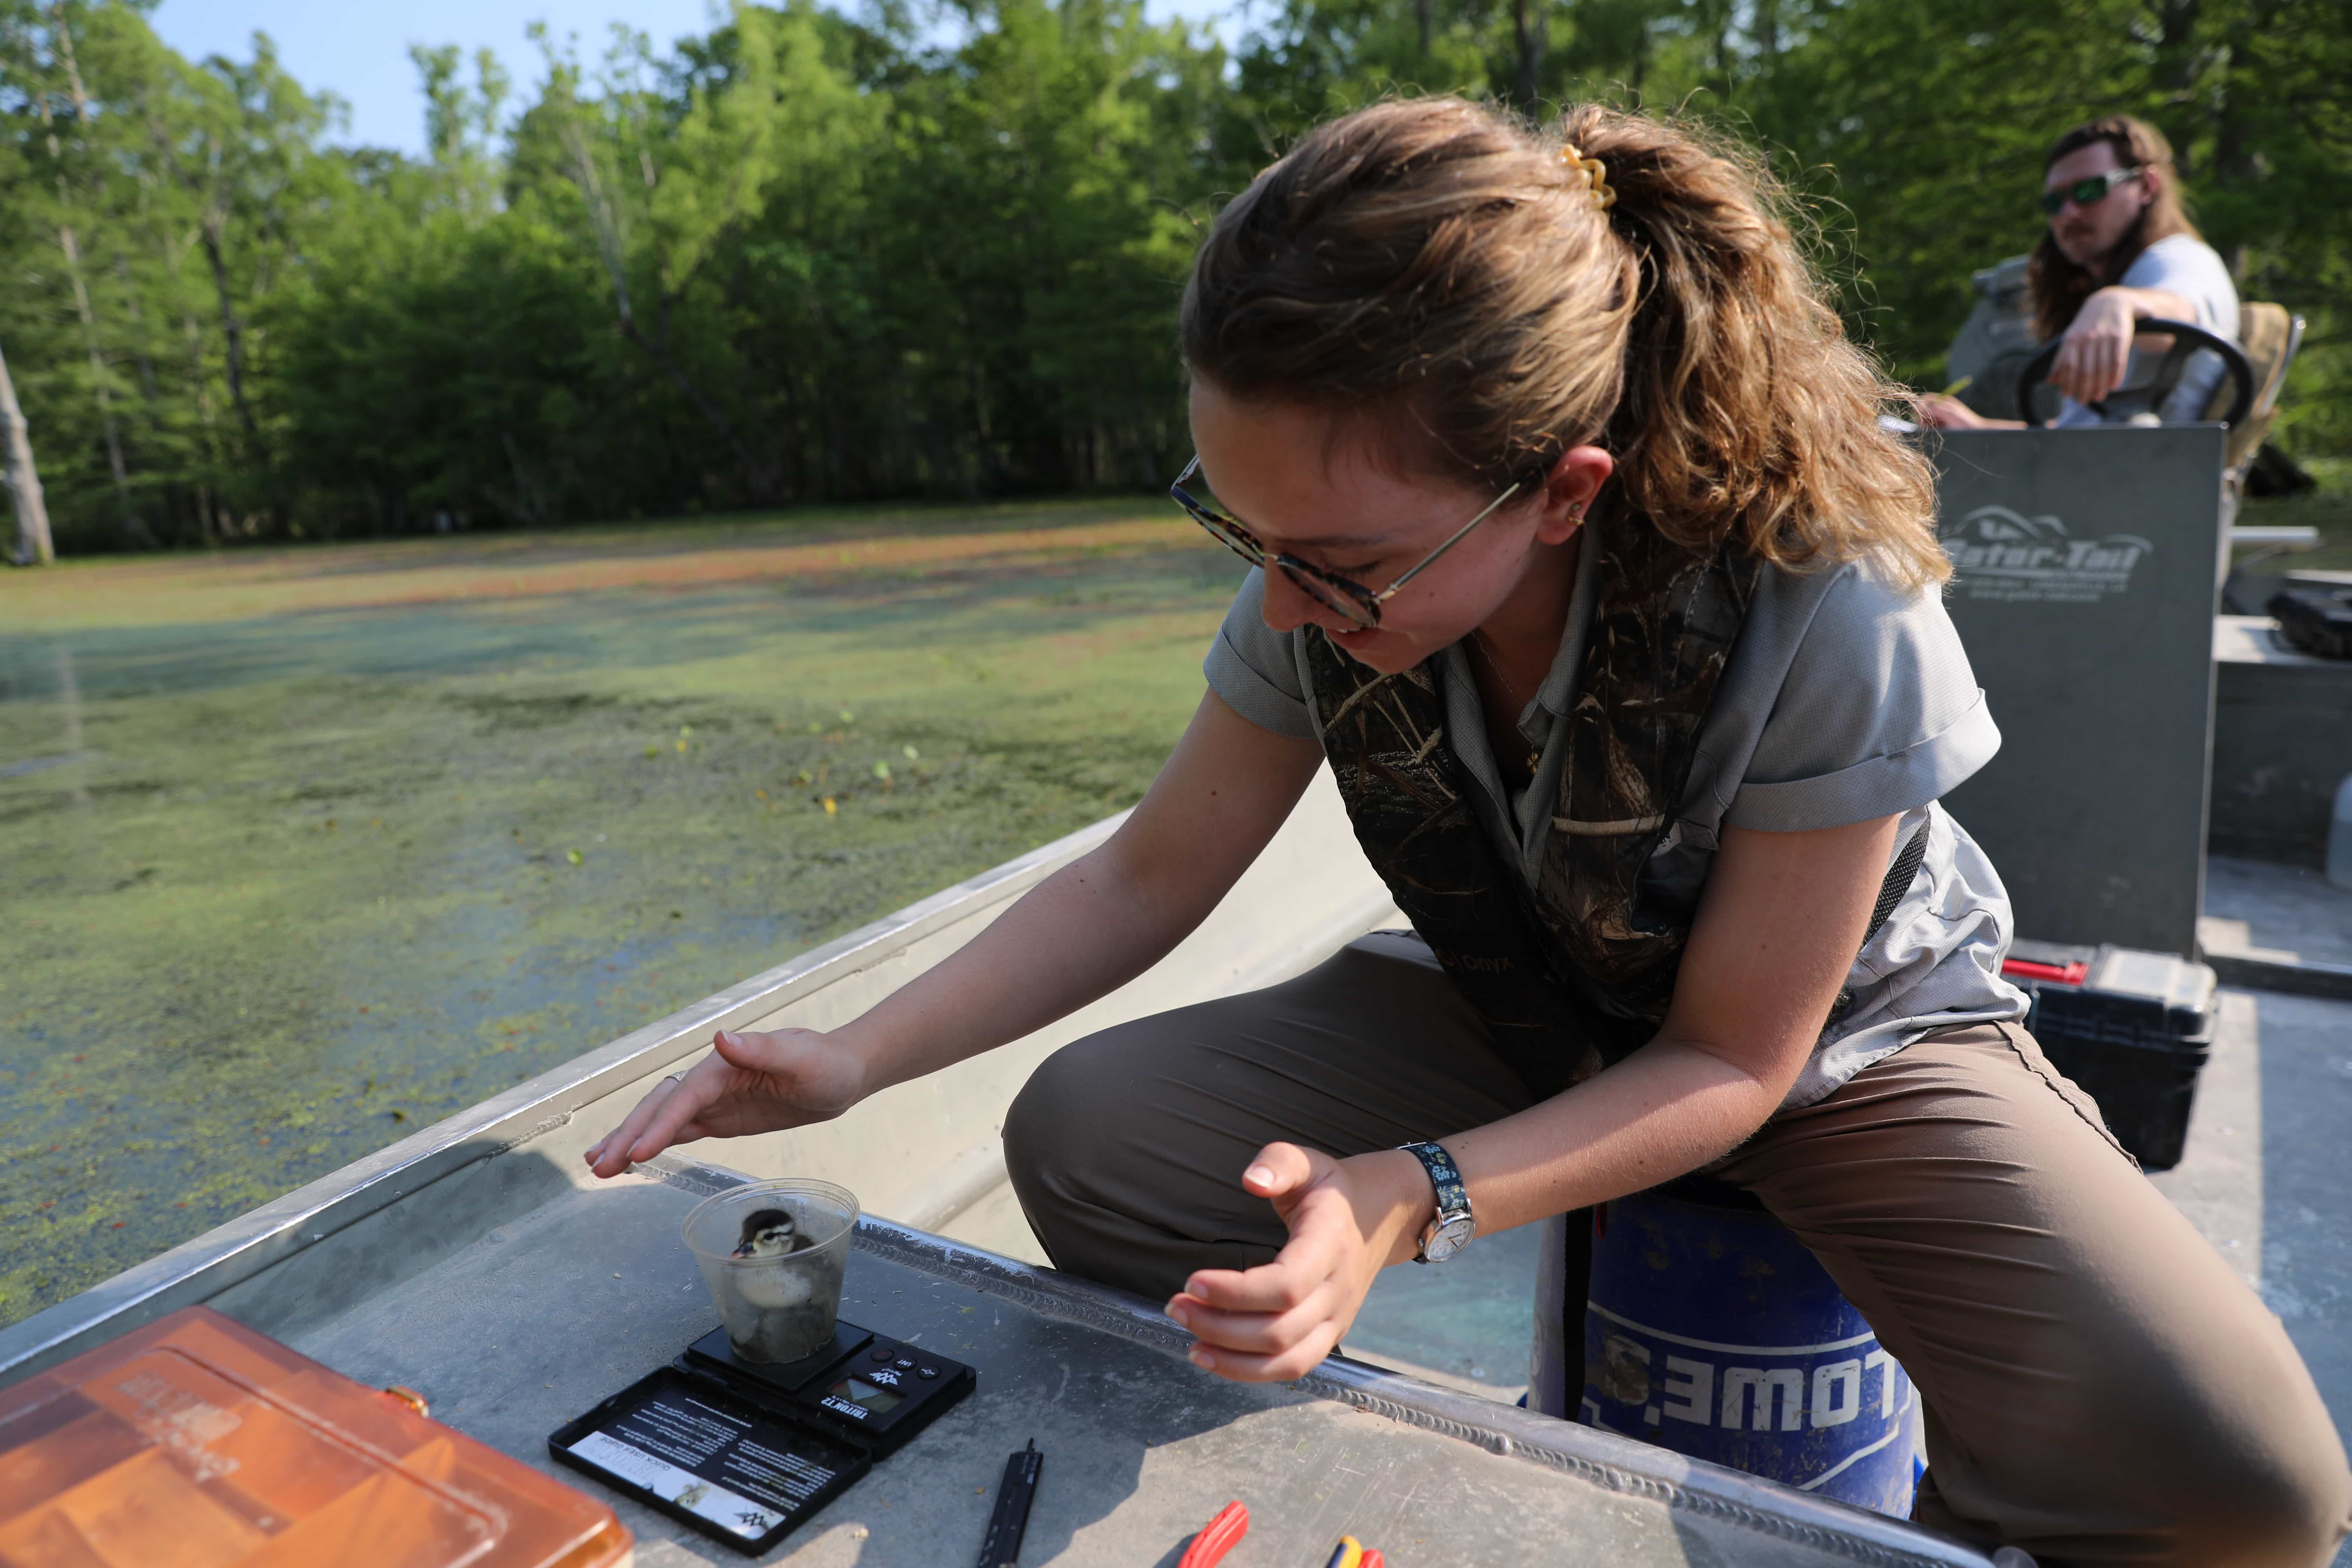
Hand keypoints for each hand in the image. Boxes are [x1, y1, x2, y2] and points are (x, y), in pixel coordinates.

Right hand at [583, 1028, 871, 1178]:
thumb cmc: (826, 1062)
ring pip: (663, 1119)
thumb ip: (761, 1049)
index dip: (660, 1123)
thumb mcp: (801, 1056)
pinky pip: (681, 1129)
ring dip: (631, 1139)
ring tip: (598, 1165)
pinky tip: (632, 1158)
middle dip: (630, 1135)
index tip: (637, 1151)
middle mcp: (712, 1079)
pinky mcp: (721, 1116)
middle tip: (598, 1167)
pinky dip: (655, 1142)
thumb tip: (721, 1038)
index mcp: (724, 1064)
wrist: (843, 1072)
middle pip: (661, 1107)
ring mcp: (714, 1099)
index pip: (684, 1097)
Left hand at [1163, 1142, 1428, 1382]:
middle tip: (1177, 1306)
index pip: (1286, 1285)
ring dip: (1233, 1359)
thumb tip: (1251, 1180)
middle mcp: (1338, 1290)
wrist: (1380, 1216)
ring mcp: (1337, 1319)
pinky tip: (1215, 1357)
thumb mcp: (1308, 1162)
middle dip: (1221, 1326)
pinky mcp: (1330, 1335)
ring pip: (1288, 1360)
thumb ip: (1278, 1163)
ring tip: (1190, 1341)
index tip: (1194, 1281)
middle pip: (1280, 1329)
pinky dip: (1252, 1372)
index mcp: (1330, 1246)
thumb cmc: (1332, 1189)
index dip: (1237, 1292)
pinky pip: (1294, 1367)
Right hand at [1916, 394, 1987, 429]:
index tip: (1915, 414)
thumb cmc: (1966, 423)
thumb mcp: (1950, 414)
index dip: (1919, 405)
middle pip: (1924, 408)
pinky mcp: (1942, 424)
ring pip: (1926, 417)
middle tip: (1923, 425)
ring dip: (1925, 423)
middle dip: (1921, 416)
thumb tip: (1920, 407)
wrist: (1977, 433)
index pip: (1926, 398)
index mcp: (1944, 401)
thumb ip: (1935, 408)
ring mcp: (1942, 415)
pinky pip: (1930, 424)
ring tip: (1930, 429)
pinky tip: (1934, 431)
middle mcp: (1942, 406)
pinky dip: (1929, 427)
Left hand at [2051, 288, 2139, 405]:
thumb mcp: (2070, 338)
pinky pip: (2118, 359)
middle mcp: (2087, 337)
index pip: (2068, 366)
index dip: (2068, 383)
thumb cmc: (2087, 326)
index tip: (2069, 395)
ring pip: (2101, 367)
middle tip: (2084, 400)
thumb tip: (2049, 382)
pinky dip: (2116, 375)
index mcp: (2071, 339)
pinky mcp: (2121, 335)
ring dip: (2099, 386)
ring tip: (2098, 397)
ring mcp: (2104, 336)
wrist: (2110, 301)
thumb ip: (2061, 360)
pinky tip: (2113, 386)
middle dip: (2084, 389)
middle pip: (2085, 370)